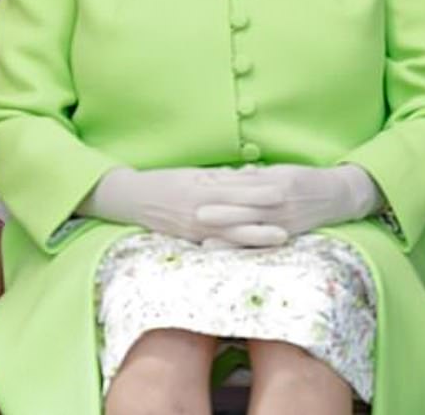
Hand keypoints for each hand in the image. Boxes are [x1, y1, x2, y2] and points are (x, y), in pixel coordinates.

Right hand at [78, 166, 288, 245]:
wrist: (134, 198)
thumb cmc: (167, 181)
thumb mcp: (194, 173)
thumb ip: (221, 177)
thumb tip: (249, 175)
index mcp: (200, 188)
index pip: (235, 190)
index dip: (259, 190)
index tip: (282, 190)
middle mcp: (199, 210)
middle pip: (237, 214)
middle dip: (264, 217)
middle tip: (290, 219)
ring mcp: (195, 229)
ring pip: (232, 234)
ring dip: (258, 236)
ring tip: (281, 237)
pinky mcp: (192, 241)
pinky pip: (219, 245)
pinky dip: (239, 247)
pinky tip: (255, 251)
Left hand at [196, 163, 380, 238]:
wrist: (337, 195)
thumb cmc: (304, 180)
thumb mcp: (280, 171)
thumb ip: (255, 176)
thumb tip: (229, 175)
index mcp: (275, 181)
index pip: (243, 183)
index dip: (220, 185)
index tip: (198, 186)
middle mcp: (279, 202)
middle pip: (245, 206)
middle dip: (220, 211)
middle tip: (195, 213)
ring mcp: (283, 221)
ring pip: (252, 228)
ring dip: (229, 234)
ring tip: (205, 241)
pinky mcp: (288, 235)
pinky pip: (264, 243)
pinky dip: (245, 248)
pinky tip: (232, 255)